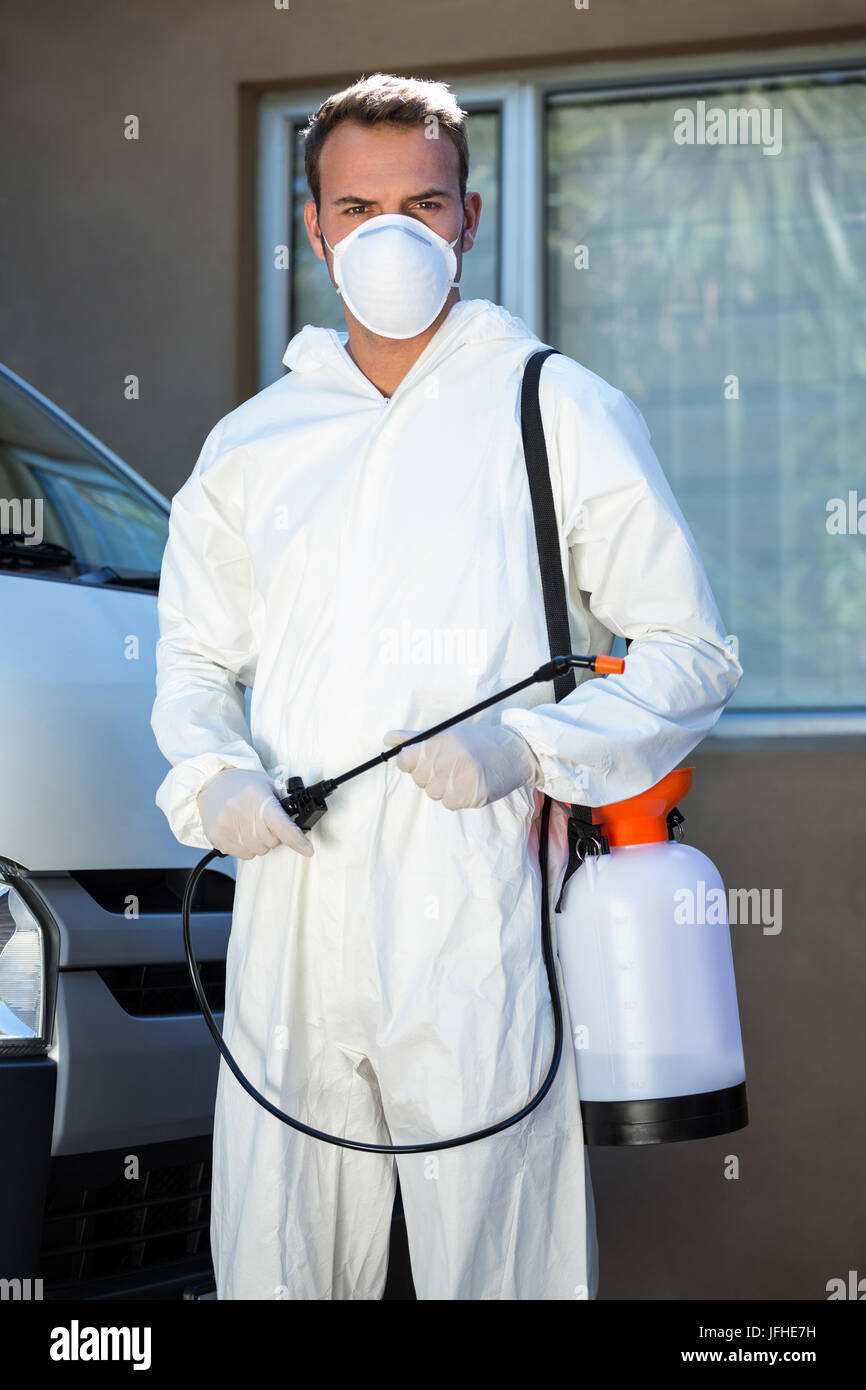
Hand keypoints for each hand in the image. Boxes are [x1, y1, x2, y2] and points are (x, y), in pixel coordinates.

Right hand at [196, 769, 313, 859]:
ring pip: (257, 851)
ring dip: (258, 842)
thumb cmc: (241, 783)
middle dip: (273, 835)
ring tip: (248, 823)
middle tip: (263, 820)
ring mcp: (228, 827)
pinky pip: (242, 854)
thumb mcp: (267, 784)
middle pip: (271, 842)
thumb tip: (301, 818)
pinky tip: (239, 830)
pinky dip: (245, 846)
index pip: (281, 825)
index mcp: (259, 799)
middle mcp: (242, 814)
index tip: (308, 850)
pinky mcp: (217, 838)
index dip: (296, 840)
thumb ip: (285, 801)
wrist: (210, 784)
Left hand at [382, 725, 541, 810]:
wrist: (515, 752)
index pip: (405, 760)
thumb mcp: (447, 733)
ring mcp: (462, 779)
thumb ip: (415, 738)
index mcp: (441, 741)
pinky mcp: (473, 796)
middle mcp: (450, 759)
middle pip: (419, 779)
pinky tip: (470, 784)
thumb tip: (387, 739)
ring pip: (433, 793)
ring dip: (444, 787)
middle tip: (451, 764)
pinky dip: (457, 797)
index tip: (423, 760)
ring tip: (463, 773)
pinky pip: (449, 804)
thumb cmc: (478, 742)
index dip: (411, 762)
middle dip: (430, 774)